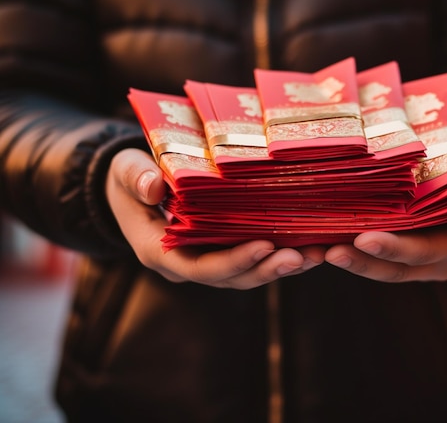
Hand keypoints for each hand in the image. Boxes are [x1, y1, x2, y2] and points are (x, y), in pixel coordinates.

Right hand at [105, 148, 323, 288]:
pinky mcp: (221, 250)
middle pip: (231, 278)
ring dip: (281, 267)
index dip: (233, 261)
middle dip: (267, 269)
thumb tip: (153, 188)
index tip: (265, 245)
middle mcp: (185, 264)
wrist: (133, 187)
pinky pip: (251, 260)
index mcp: (159, 251)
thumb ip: (137, 178)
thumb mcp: (126, 171)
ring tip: (317, 255)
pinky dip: (279, 256)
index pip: (200, 267)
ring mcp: (205, 260)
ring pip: (247, 274)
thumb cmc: (130, 178)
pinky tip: (309, 247)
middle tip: (304, 257)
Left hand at [324, 146, 446, 281]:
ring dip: (348, 262)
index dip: (394, 248)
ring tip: (315, 251)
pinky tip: (318, 244)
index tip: (364, 239)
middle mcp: (436, 260)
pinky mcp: (394, 255)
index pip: (422, 250)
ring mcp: (414, 262)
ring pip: (378, 269)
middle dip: (361, 262)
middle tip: (330, 251)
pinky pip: (370, 259)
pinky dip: (346, 252)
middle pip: (395, 268)